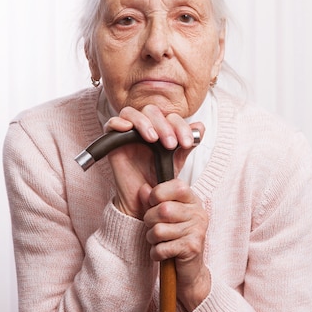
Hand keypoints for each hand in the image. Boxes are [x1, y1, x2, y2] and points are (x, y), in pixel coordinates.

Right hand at [105, 104, 202, 218]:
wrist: (147, 200)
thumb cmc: (160, 179)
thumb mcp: (177, 160)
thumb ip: (187, 143)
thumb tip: (200, 126)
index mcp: (161, 128)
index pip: (170, 116)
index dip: (181, 127)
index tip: (187, 143)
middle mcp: (144, 127)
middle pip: (151, 111)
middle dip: (164, 126)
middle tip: (170, 145)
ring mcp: (128, 133)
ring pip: (132, 113)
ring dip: (144, 123)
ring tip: (153, 140)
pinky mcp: (113, 142)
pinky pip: (110, 124)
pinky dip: (118, 122)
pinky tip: (127, 129)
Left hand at [144, 179, 210, 311]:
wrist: (190, 270)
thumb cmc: (176, 239)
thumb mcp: (164, 217)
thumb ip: (153, 202)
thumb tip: (142, 188)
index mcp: (193, 201)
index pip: (177, 186)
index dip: (159, 193)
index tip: (153, 202)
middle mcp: (198, 213)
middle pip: (163, 210)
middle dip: (150, 220)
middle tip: (153, 227)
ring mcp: (197, 230)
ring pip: (159, 230)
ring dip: (152, 239)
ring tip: (159, 241)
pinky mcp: (192, 248)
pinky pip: (161, 248)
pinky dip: (156, 253)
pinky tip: (162, 254)